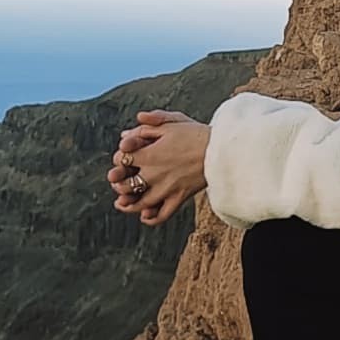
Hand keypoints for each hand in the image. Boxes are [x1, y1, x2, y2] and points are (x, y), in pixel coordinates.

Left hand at [109, 111, 209, 226]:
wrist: (221, 150)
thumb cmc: (197, 134)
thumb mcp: (173, 122)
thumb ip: (151, 122)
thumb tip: (134, 123)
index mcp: (150, 154)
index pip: (122, 159)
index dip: (119, 158)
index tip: (124, 156)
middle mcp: (154, 174)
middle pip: (125, 184)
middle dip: (118, 183)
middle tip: (117, 181)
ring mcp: (166, 189)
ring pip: (140, 203)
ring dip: (128, 204)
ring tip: (122, 202)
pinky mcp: (179, 198)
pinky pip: (162, 214)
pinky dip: (151, 218)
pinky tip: (144, 216)